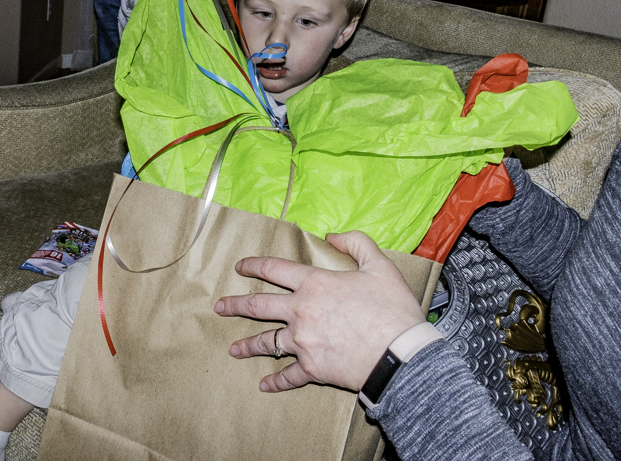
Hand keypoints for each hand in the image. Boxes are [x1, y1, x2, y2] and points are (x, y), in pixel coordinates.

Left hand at [214, 231, 425, 392]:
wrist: (400, 354)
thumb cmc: (392, 309)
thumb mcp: (380, 265)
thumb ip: (357, 243)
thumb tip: (333, 236)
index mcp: (314, 284)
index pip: (274, 269)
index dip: (254, 265)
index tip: (239, 267)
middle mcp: (300, 311)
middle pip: (258, 305)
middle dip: (235, 305)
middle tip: (220, 307)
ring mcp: (303, 341)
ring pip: (266, 342)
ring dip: (247, 345)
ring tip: (233, 349)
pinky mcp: (312, 368)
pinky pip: (288, 376)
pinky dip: (276, 381)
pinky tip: (264, 384)